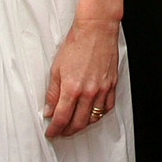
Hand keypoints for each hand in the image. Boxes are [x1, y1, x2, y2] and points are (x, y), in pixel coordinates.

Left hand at [43, 17, 120, 138]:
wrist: (96, 29)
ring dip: (83, 125)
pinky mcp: (112, 84)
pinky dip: (99, 115)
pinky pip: (107, 107)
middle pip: (78, 123)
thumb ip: (53, 93)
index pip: (62, 118)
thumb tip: (49, 110)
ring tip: (75, 124)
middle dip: (68, 131)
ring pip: (94, 118)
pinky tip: (92, 113)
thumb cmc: (76, 44)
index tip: (51, 132)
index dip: (55, 129)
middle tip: (61, 132)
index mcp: (72, 88)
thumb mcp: (56, 68)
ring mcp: (102, 89)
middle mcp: (88, 92)